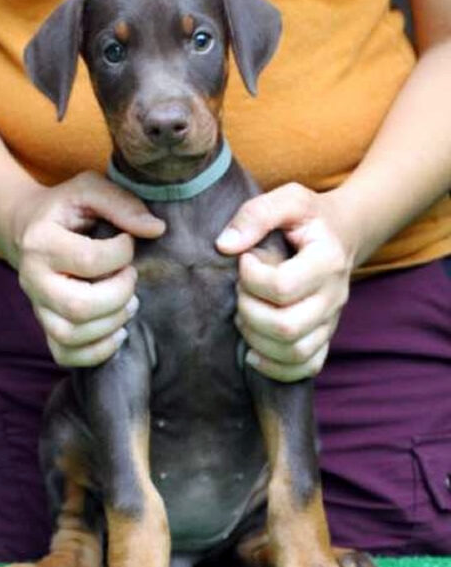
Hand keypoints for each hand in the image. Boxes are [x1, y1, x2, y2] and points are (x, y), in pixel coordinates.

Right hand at [8, 171, 164, 366]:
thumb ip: (122, 204)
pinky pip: (64, 355)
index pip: (88, 259)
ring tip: (129, 303)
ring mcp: (37, 307)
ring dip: (112, 323)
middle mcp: (32, 279)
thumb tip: (156, 230)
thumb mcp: (89, 190)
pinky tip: (118, 332)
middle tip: (131, 277)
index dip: (122, 253)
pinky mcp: (45, 326)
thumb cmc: (65, 209)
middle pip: (79, 307)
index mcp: (41, 241)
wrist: (27, 228)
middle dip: (119, 294)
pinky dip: (97, 351)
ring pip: (72, 335)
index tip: (128, 242)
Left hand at [216, 183, 356, 381]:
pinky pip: (306, 367)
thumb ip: (256, 214)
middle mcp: (335, 296)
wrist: (341, 233)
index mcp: (328, 260)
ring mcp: (331, 321)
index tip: (244, 260)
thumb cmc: (309, 217)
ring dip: (256, 338)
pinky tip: (252, 351)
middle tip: (241, 290)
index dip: (252, 277)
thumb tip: (225, 246)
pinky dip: (275, 367)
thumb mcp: (287, 199)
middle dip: (249, 310)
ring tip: (244, 314)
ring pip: (294, 352)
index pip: (284, 287)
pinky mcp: (324, 337)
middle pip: (287, 326)